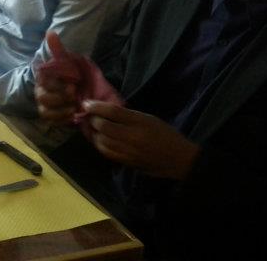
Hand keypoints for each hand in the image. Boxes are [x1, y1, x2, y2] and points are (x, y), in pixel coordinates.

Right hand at [34, 32, 79, 124]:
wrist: (81, 90)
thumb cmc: (72, 74)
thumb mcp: (67, 60)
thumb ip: (57, 48)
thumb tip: (50, 32)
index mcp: (42, 78)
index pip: (43, 82)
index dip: (56, 85)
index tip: (73, 84)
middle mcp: (40, 91)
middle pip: (43, 98)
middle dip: (59, 97)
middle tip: (75, 95)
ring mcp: (44, 105)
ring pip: (45, 111)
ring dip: (60, 110)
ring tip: (75, 107)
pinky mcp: (51, 117)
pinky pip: (51, 121)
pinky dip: (62, 120)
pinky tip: (74, 116)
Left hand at [83, 100, 200, 179]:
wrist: (180, 159)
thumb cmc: (165, 134)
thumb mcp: (148, 119)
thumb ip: (127, 115)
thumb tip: (105, 111)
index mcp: (140, 122)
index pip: (113, 111)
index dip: (96, 106)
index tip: (86, 103)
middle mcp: (133, 137)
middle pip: (104, 127)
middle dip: (93, 120)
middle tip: (90, 116)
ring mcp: (129, 152)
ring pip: (102, 141)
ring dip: (94, 133)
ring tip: (93, 128)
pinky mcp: (128, 163)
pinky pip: (107, 153)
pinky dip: (100, 145)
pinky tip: (100, 140)